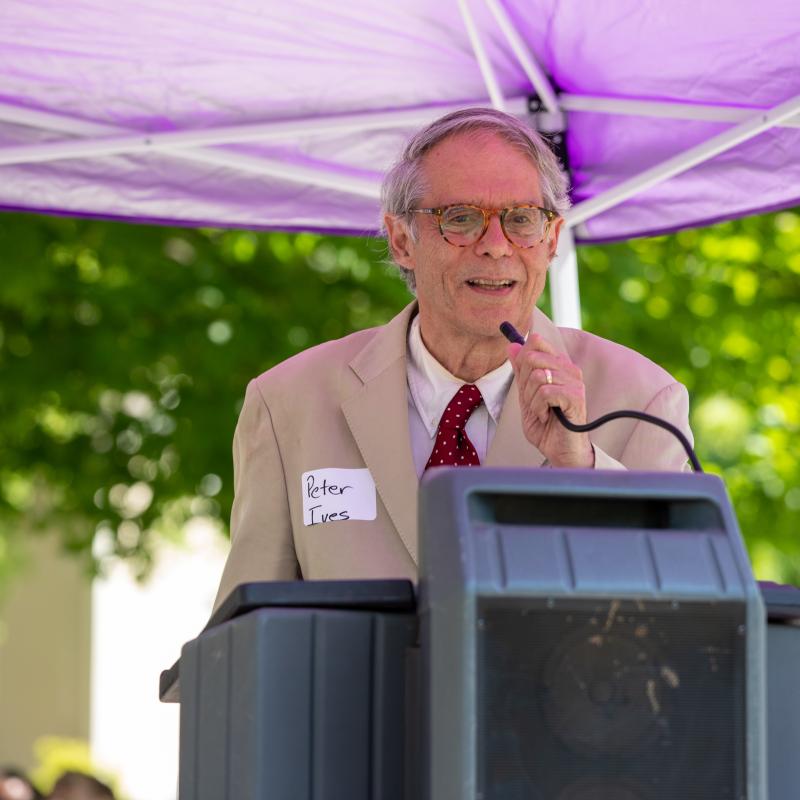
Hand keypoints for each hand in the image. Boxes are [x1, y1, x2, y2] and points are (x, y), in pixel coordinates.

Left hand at [508, 335, 594, 467]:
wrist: (560, 450)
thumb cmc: (546, 425)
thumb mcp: (526, 395)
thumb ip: (521, 371)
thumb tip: (512, 346)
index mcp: (558, 365)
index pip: (536, 342)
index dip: (522, 363)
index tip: (526, 384)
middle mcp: (569, 369)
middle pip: (532, 357)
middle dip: (524, 384)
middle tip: (533, 401)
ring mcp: (574, 381)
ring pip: (537, 376)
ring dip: (532, 399)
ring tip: (541, 411)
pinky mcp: (575, 396)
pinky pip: (545, 392)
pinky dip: (539, 407)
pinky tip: (546, 416)